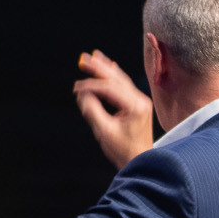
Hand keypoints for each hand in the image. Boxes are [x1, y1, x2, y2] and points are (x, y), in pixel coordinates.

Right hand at [73, 50, 153, 167]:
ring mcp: (141, 102)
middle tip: (84, 59)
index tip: (76, 88)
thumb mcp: (104, 131)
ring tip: (93, 56)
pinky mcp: (138, 105)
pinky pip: (124, 85)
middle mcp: (141, 101)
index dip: (91, 86)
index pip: (109, 88)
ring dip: (106, 68)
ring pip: (121, 79)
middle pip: (117, 79)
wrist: (141, 161)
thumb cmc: (124, 150)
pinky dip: (113, 76)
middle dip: (99, 68)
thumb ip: (92, 110)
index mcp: (135, 107)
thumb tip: (82, 94)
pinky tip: (108, 66)